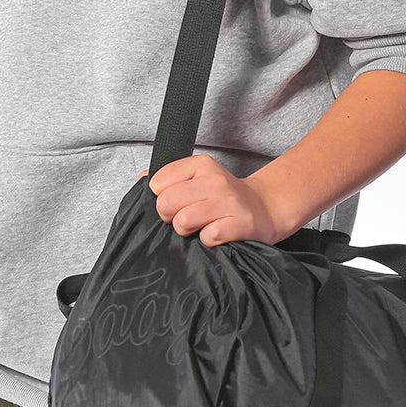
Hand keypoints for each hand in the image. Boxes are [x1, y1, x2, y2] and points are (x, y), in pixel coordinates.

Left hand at [136, 155, 289, 248]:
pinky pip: (208, 237)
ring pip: (183, 220)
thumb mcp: (198, 178)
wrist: (264, 208)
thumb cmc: (224, 197)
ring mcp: (228, 202)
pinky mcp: (240, 224)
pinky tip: (215, 234)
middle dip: (170, 217)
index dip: (161, 198)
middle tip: (185, 218)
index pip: (158, 182)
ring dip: (187, 230)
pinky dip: (207, 241)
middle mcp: (214, 180)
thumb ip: (168, 178)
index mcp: (201, 165)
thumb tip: (141, 180)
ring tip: (199, 227)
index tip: (176, 202)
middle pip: (167, 203)